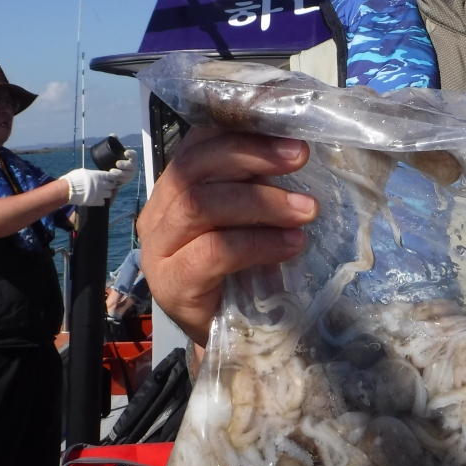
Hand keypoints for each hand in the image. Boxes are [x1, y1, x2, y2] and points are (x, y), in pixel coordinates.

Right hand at [61, 167, 119, 206]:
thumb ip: (92, 174)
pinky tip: (96, 199)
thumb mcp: (84, 172)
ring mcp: (101, 193)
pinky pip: (103, 202)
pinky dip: (100, 201)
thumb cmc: (74, 178)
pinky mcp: (97, 201)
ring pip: (109, 194)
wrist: (69, 190)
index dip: (111, 177)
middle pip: (112, 185)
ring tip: (100, 193)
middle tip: (104, 186)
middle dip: (108, 186)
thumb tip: (94, 175)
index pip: (112, 176)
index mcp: (100, 175)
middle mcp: (103, 184)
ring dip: (106, 193)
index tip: (109, 179)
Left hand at [112, 147, 138, 186]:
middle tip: (117, 163)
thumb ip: (115, 150)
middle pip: (131, 165)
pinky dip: (118, 179)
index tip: (125, 153)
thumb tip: (109, 142)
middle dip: (124, 164)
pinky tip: (113, 177)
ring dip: (119, 172)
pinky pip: (123, 180)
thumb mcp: (117, 154)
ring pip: (127, 174)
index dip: (131, 154)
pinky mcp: (127, 180)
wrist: (116, 170)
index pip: (134, 155)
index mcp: (132, 157)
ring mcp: (131, 173)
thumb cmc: (116, 159)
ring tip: (112, 171)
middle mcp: (133, 165)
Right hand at [136, 127, 317, 343]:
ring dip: (262, 202)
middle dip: (252, 155)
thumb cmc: (242, 270)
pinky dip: (258, 243)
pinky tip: (291, 244)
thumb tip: (298, 146)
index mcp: (175, 187)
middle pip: (196, 166)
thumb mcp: (250, 217)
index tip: (287, 127)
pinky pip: (213, 252)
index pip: (199, 142)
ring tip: (307, 209)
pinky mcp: (171, 285)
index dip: (241, 129)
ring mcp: (158, 250)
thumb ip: (258, 183)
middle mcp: (158, 213)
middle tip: (300, 156)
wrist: (231, 337)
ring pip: (203, 205)